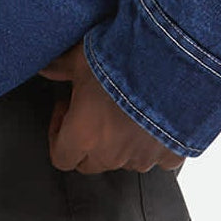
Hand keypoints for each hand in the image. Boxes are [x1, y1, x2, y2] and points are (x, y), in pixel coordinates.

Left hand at [38, 40, 185, 173]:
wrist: (176, 62)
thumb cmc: (125, 61)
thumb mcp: (83, 57)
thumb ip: (60, 67)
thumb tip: (45, 66)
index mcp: (83, 136)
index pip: (60, 158)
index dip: (57, 134)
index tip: (67, 109)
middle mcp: (111, 154)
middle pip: (90, 162)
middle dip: (87, 140)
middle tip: (94, 109)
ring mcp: (143, 157)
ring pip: (124, 161)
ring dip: (121, 142)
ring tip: (126, 109)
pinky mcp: (172, 154)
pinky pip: (159, 158)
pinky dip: (156, 143)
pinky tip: (156, 117)